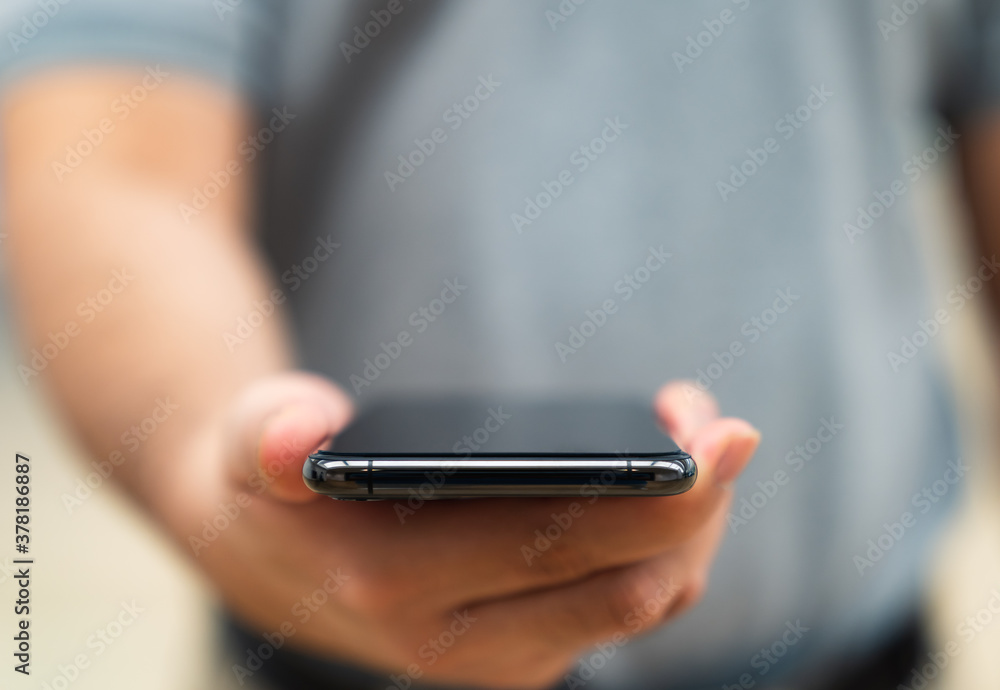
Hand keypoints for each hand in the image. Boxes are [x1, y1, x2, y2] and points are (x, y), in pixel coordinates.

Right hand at [154, 375, 758, 688]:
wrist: (270, 555)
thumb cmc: (274, 480)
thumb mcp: (253, 441)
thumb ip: (270, 435)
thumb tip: (303, 433)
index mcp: (397, 588)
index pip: (561, 549)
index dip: (658, 495)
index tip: (720, 433)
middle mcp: (460, 646)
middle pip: (628, 582)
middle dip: (697, 502)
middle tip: (725, 426)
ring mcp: (501, 659)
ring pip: (642, 602)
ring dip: (690, 526)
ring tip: (696, 438)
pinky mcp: (525, 652)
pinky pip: (628, 606)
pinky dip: (666, 547)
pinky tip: (670, 486)